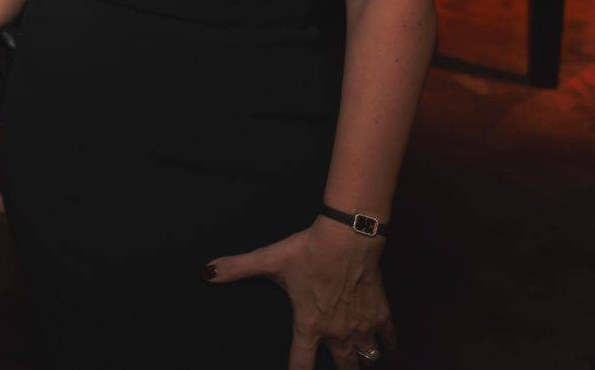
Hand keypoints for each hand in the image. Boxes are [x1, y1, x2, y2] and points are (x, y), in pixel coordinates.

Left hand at [208, 220, 395, 368]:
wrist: (348, 238)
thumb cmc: (308, 250)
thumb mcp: (268, 260)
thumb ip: (237, 268)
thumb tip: (206, 272)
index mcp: (309, 325)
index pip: (301, 364)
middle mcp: (338, 332)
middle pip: (344, 368)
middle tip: (335, 367)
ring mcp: (362, 325)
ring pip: (367, 357)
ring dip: (361, 358)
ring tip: (356, 357)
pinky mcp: (381, 313)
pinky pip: (388, 337)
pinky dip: (386, 342)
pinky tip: (383, 342)